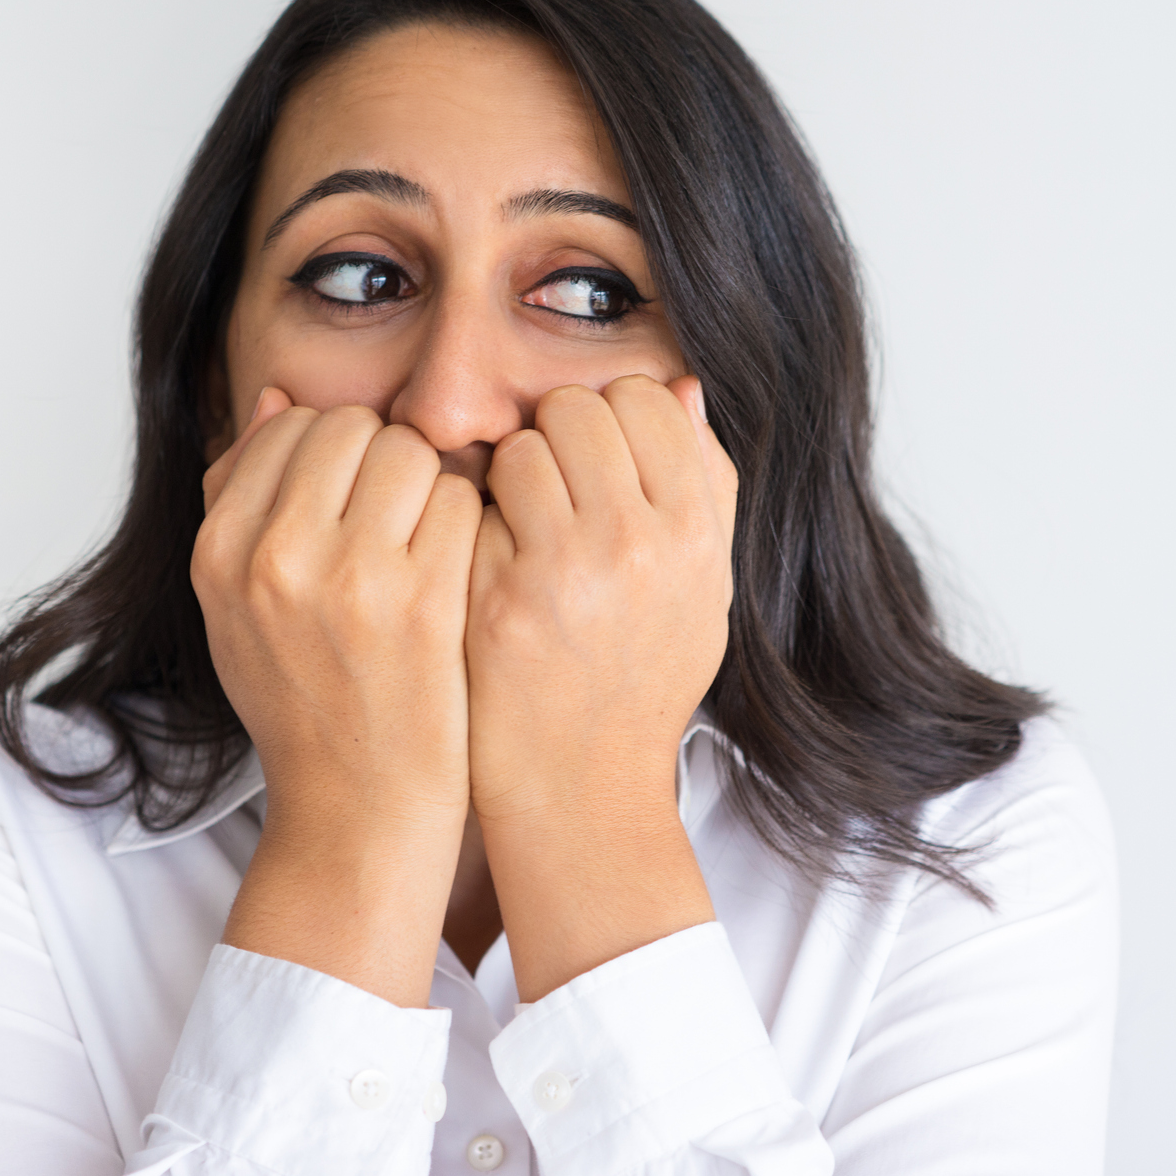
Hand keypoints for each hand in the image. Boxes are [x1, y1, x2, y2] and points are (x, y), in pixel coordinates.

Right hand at [194, 388, 482, 1005]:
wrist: (356, 813)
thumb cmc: (305, 703)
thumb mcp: (238, 607)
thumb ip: (243, 499)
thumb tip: (275, 398)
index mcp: (218, 552)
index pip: (289, 426)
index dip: (336, 453)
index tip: (353, 502)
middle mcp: (272, 559)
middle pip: (352, 427)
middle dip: (386, 461)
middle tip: (399, 522)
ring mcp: (347, 580)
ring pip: (411, 453)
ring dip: (432, 488)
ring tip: (426, 547)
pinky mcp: (419, 605)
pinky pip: (457, 502)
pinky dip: (467, 528)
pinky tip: (457, 574)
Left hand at [465, 373, 737, 999]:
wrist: (582, 787)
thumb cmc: (641, 679)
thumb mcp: (703, 588)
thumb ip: (705, 485)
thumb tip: (681, 387)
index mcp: (693, 534)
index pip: (644, 399)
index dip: (612, 420)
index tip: (598, 462)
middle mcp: (634, 545)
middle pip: (575, 409)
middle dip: (555, 438)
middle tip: (549, 492)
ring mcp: (560, 572)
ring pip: (516, 447)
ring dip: (508, 477)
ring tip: (518, 529)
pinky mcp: (492, 599)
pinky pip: (470, 504)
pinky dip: (473, 523)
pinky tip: (485, 564)